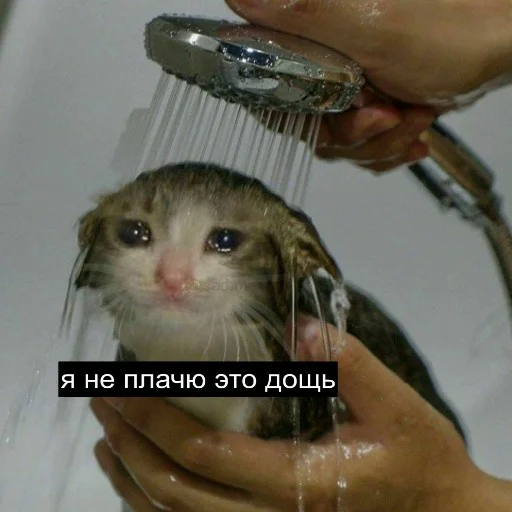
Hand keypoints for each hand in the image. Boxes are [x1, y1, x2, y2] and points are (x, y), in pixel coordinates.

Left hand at [89, 316, 505, 511]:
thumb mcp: (397, 405)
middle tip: (103, 401)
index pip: (206, 452)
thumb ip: (349, 364)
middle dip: (132, 444)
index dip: (158, 419)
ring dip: (132, 478)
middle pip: (177, 490)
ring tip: (105, 438)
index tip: (125, 386)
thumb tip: (301, 325)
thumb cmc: (419, 458)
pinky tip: (137, 480)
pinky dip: (154, 505)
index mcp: (298, 482)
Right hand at [224, 0, 511, 170]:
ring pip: (336, 142)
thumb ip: (306, 14)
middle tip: (388, 116)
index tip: (331, 115)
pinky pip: (360, 148)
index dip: (294, 114)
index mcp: (312, 36)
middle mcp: (322, 61)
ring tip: (413, 118)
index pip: (268, 86)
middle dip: (351, 134)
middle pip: (306, 125)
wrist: (498, 46)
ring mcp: (345, 88)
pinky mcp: (366, 108)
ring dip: (377, 143)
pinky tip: (412, 133)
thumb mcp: (373, 27)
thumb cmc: (447, 33)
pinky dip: (386, 150)